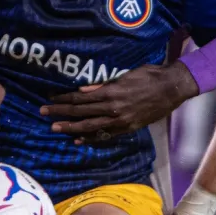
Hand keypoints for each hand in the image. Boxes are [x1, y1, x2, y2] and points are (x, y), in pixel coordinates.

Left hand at [41, 62, 198, 143]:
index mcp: (111, 92)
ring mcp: (121, 121)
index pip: (80, 98)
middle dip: (61, 114)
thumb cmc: (149, 76)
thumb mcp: (125, 75)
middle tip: (43, 114)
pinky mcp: (128, 128)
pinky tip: (79, 139)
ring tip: (55, 128)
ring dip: (71, 128)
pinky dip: (91, 138)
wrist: (172, 88)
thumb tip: (82, 91)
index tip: (50, 100)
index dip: (63, 99)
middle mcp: (113, 109)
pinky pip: (105, 135)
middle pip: (81, 113)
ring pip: (90, 126)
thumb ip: (102, 84)